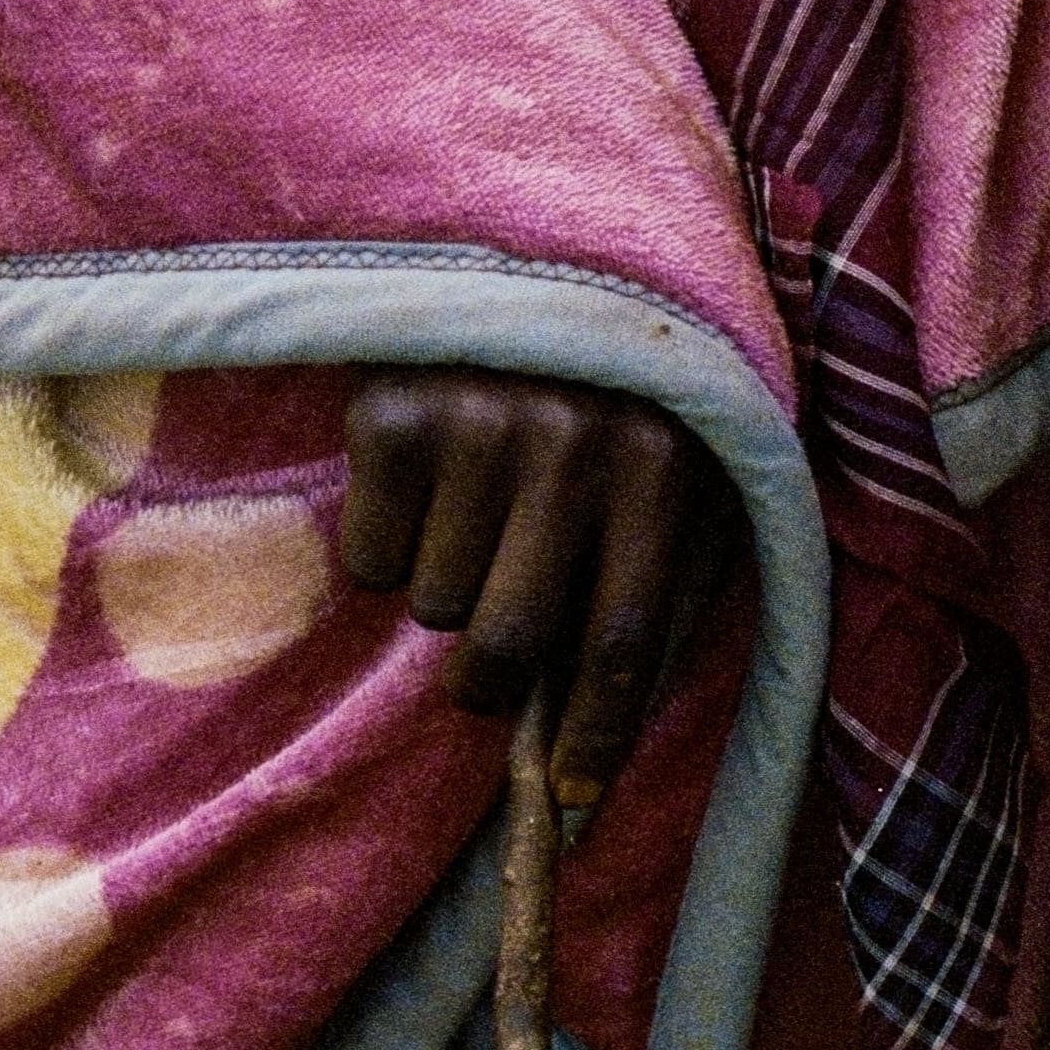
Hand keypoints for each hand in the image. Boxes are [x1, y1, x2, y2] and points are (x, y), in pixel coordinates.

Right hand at [334, 379, 714, 782]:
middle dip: (492, 679)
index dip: (597, 733)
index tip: (575, 796)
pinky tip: (430, 475)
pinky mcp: (390, 415)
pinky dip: (390, 541)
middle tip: (490, 660)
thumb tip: (600, 743)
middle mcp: (574, 444)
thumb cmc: (617, 389)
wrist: (533, 252)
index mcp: (665, 464)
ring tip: (478, 504)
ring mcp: (478, 424)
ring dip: (450, 581)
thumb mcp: (680, 464)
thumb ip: (661, 578)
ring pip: (433, 605)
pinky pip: (370, 560)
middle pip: (508, 645)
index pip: (626, 637)